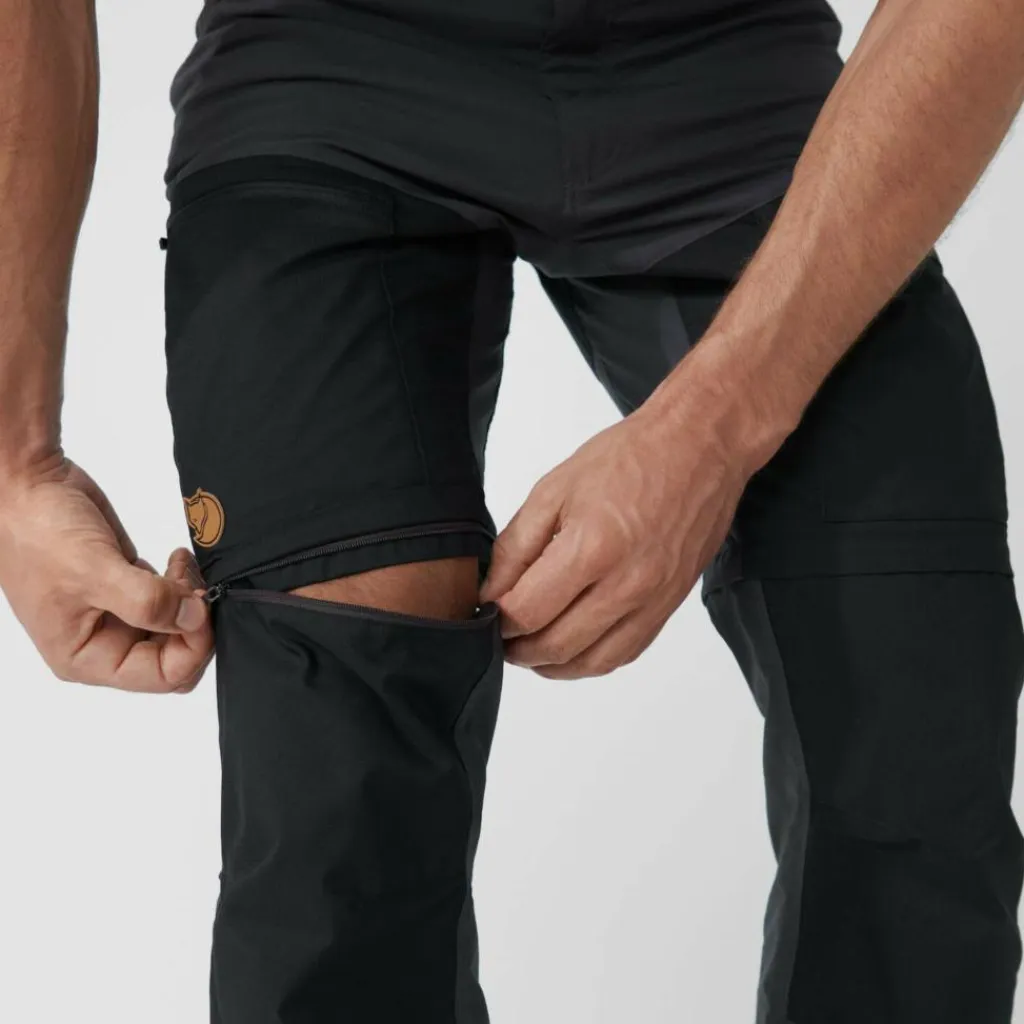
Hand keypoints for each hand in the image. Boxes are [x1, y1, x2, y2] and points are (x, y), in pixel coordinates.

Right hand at [0, 457, 213, 692]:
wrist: (28, 487)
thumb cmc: (38, 533)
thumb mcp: (94, 572)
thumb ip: (149, 602)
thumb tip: (195, 619)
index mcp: (87, 658)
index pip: (160, 676)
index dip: (192, 647)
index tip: (201, 608)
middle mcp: (104, 642)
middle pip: (174, 656)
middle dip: (194, 624)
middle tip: (193, 585)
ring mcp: (118, 613)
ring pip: (177, 627)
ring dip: (190, 598)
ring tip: (180, 565)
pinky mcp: (130, 586)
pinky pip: (172, 599)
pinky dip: (182, 582)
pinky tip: (176, 558)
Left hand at [480, 393, 751, 679]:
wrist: (699, 449)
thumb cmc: (629, 458)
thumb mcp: (554, 490)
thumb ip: (515, 548)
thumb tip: (489, 592)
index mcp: (592, 546)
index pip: (527, 611)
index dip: (497, 619)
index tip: (484, 611)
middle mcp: (626, 583)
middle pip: (555, 645)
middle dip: (516, 648)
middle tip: (498, 634)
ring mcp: (653, 601)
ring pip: (590, 662)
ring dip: (550, 664)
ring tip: (528, 646)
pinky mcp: (669, 607)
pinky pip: (624, 654)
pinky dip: (588, 661)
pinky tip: (568, 647)